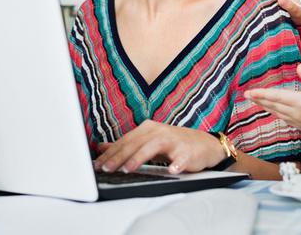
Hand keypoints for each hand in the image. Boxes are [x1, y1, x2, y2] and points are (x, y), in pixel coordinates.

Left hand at [93, 120, 226, 174]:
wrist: (204, 144)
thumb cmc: (174, 144)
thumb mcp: (147, 142)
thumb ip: (126, 145)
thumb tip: (102, 147)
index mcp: (147, 129)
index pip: (124, 141)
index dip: (110, 153)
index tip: (96, 164)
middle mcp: (159, 131)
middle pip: (136, 143)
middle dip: (120, 156)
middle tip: (107, 168)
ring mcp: (174, 140)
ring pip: (154, 146)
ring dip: (141, 157)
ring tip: (129, 169)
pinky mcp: (188, 151)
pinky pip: (182, 157)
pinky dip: (177, 163)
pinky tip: (171, 170)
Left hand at [244, 63, 300, 131]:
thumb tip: (299, 66)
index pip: (276, 97)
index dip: (261, 94)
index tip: (249, 92)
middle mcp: (297, 113)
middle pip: (272, 105)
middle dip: (258, 99)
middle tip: (246, 95)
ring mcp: (298, 121)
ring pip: (276, 113)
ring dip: (265, 106)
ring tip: (255, 100)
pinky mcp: (300, 125)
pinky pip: (283, 119)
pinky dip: (274, 113)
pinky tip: (271, 109)